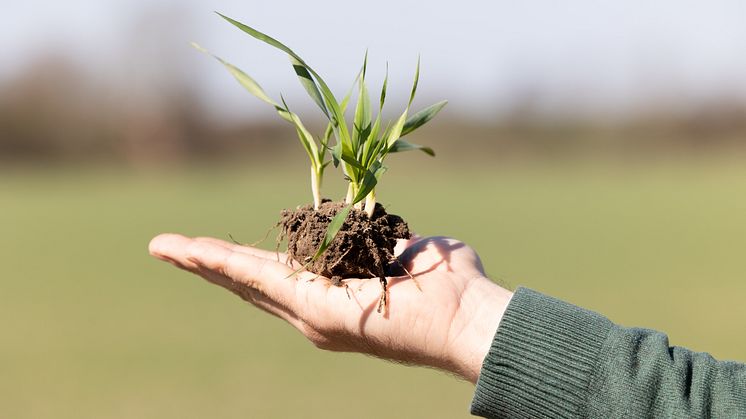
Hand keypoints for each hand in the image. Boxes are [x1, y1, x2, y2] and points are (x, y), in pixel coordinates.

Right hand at [149, 233, 513, 382]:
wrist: (466, 314)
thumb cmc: (451, 283)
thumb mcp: (415, 251)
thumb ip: (400, 246)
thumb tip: (406, 244)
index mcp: (337, 298)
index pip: (281, 276)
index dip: (247, 262)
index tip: (217, 250)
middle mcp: (316, 312)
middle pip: (250, 282)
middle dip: (209, 264)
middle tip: (172, 249)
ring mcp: (310, 313)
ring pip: (243, 279)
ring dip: (202, 261)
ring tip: (165, 248)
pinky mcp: (311, 307)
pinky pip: (255, 276)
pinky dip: (218, 262)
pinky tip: (185, 251)